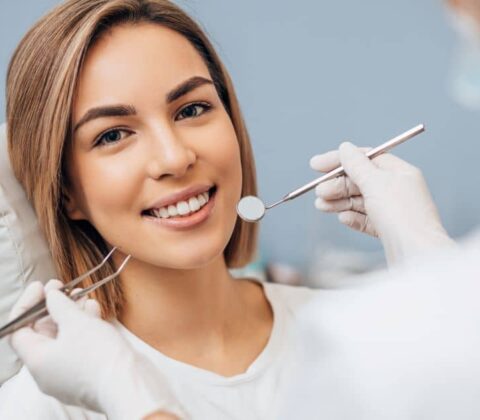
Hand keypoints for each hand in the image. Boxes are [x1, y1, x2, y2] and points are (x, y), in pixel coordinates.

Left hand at [9, 281, 185, 419]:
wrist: (129, 383)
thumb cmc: (98, 356)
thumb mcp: (76, 322)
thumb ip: (59, 304)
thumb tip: (51, 295)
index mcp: (37, 360)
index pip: (19, 329)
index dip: (28, 305)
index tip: (41, 287)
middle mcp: (48, 370)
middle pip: (42, 332)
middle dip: (54, 306)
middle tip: (64, 287)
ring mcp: (68, 374)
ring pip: (63, 338)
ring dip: (71, 314)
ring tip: (83, 296)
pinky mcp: (87, 373)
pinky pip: (78, 347)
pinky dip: (84, 328)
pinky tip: (94, 311)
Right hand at [310, 142, 454, 264]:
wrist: (417, 255)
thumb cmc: (402, 216)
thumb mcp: (375, 183)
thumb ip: (357, 165)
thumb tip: (345, 148)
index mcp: (399, 173)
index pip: (365, 158)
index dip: (339, 160)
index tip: (315, 165)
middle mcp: (397, 190)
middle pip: (360, 181)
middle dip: (337, 185)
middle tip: (319, 192)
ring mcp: (392, 211)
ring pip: (359, 201)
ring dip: (339, 201)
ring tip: (321, 206)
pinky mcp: (388, 231)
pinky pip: (365, 220)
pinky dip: (352, 218)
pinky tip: (343, 219)